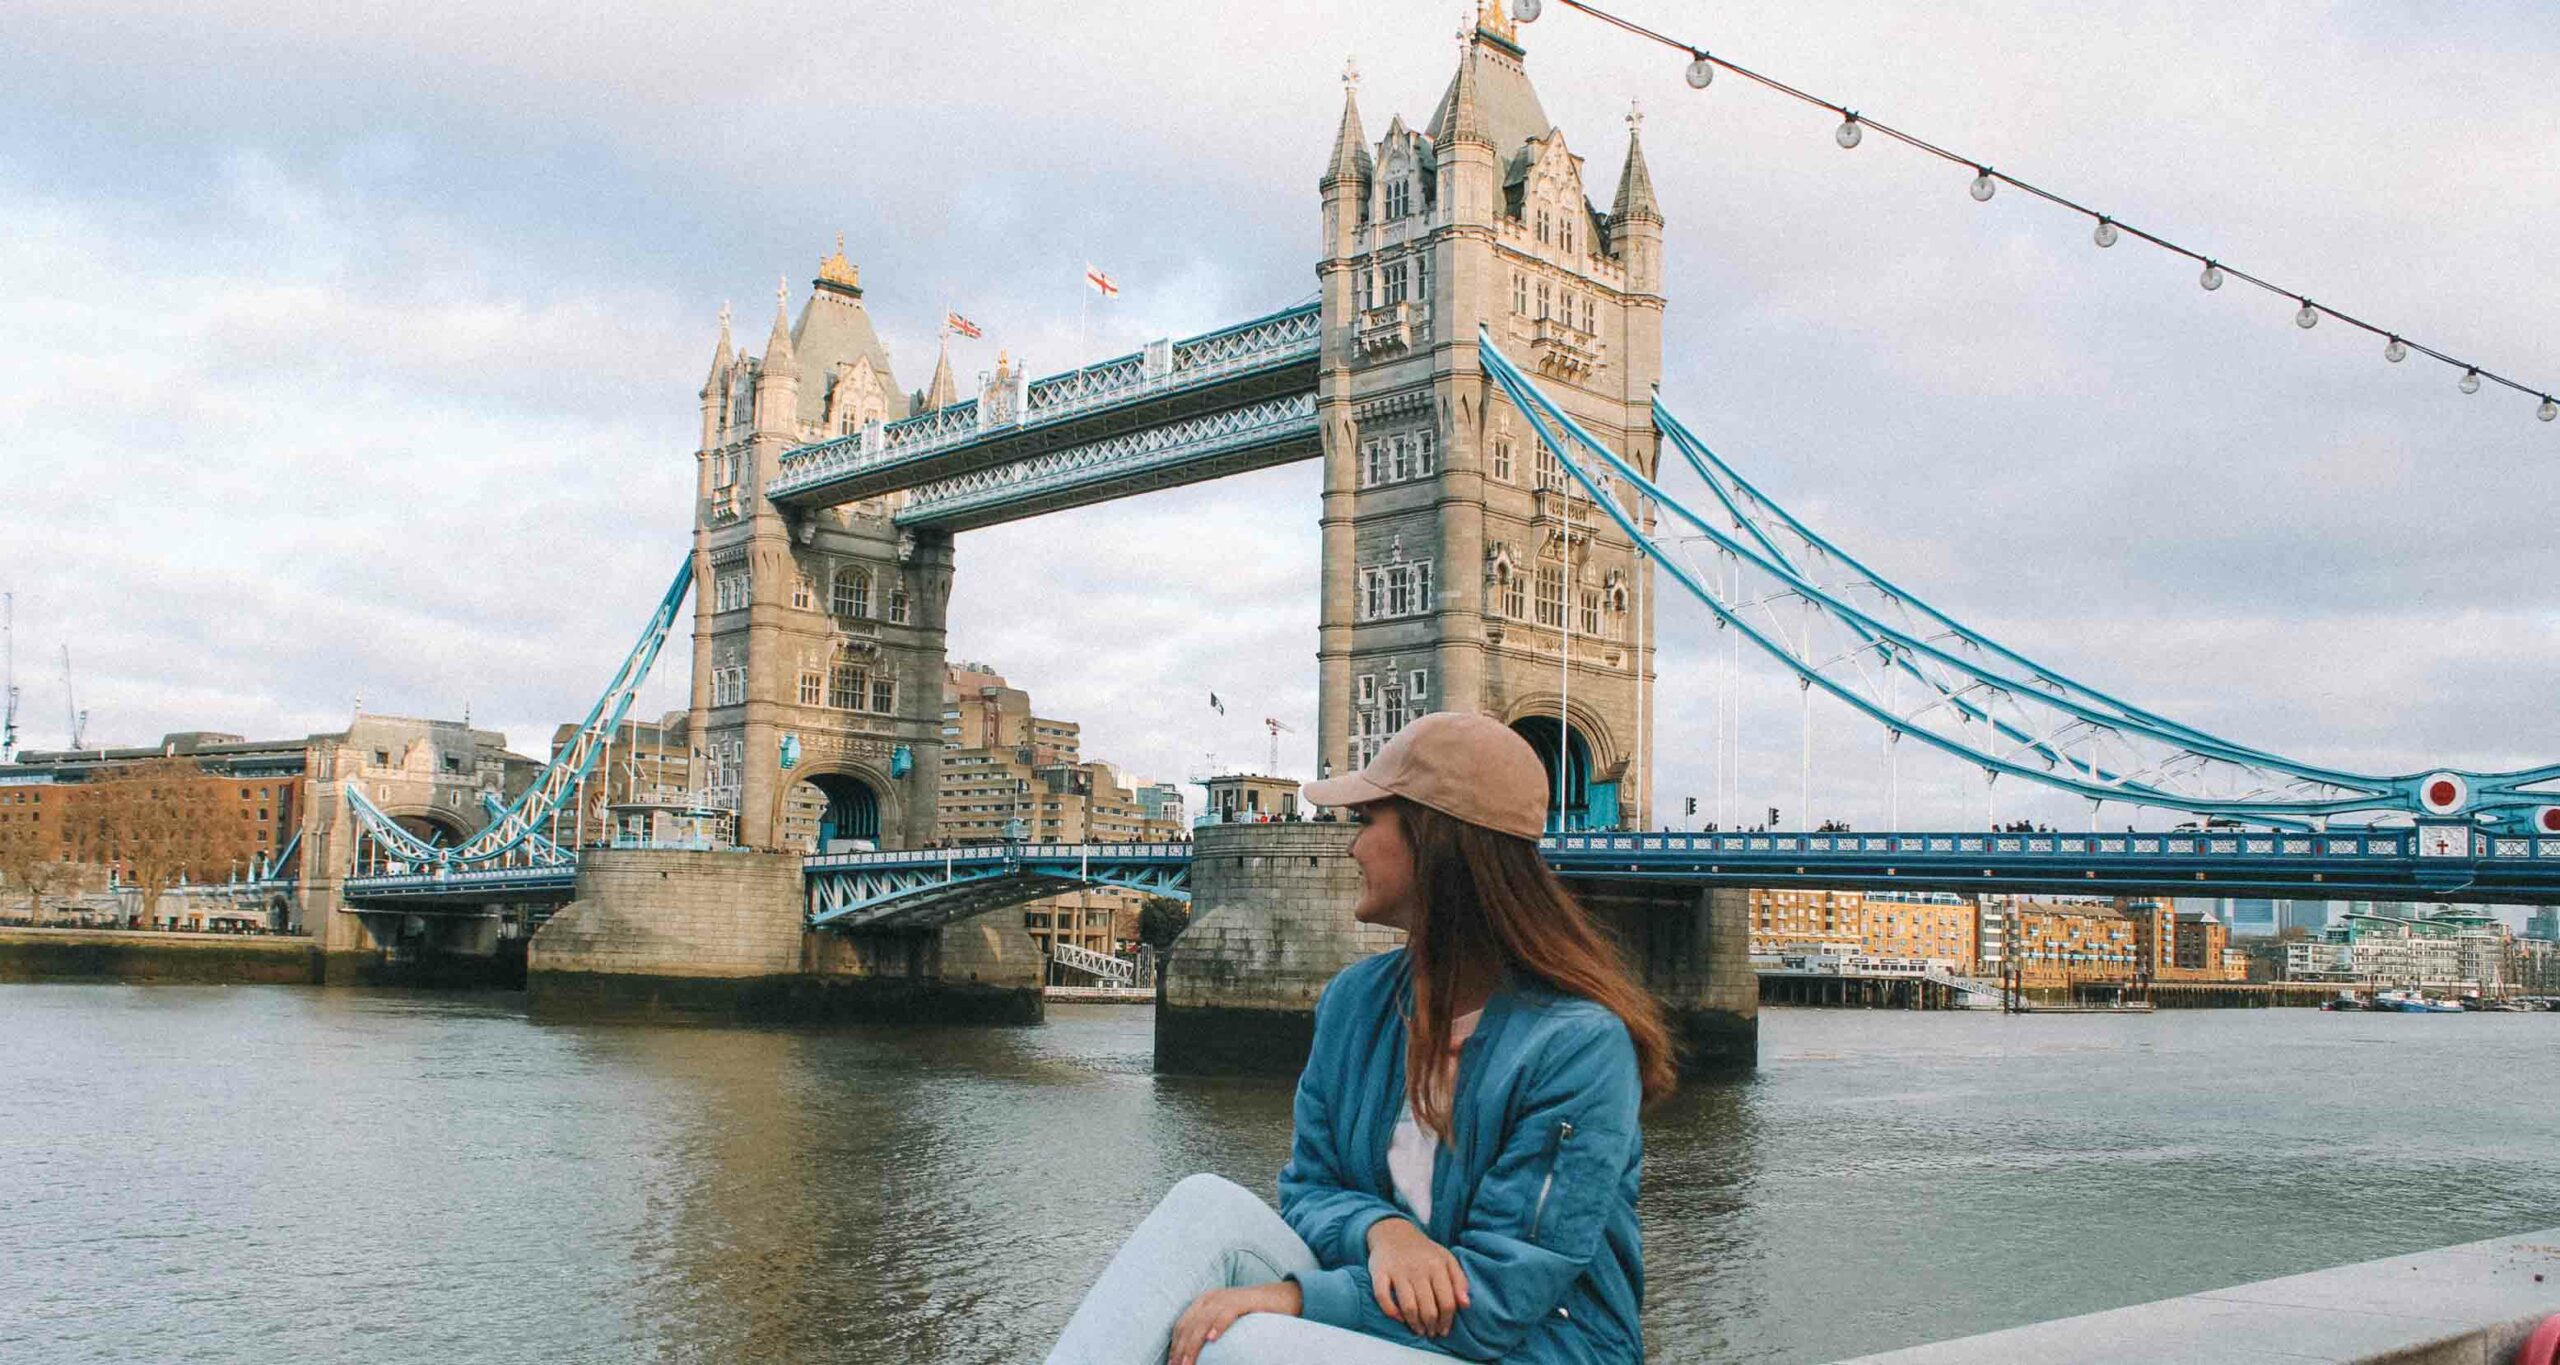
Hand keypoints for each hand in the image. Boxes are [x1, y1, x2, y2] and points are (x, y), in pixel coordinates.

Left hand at [1169, 1280, 1300, 1364]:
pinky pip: (1227, 1312)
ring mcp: (1227, 1297)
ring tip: (1188, 1362)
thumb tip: (1196, 1354)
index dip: (1175, 1345)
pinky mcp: (1244, 1300)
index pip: (1182, 1325)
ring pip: (1203, 1321)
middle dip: (1181, 1349)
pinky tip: (1212, 1340)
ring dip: (1193, 1344)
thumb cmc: (1255, 1316)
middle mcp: (1212, 1297)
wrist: (1286, 1297)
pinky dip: (1218, 1326)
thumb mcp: (1227, 1322)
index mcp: (1204, 1302)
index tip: (1172, 1364)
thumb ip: (1211, 1332)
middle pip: (1189, 1324)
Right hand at [1365, 1216, 1469, 1337]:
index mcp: (1437, 1266)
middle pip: (1428, 1308)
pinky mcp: (1379, 1272)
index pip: (1447, 1302)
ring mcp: (1398, 1271)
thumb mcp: (1446, 1259)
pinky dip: (1391, 1311)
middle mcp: (1418, 1269)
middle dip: (1431, 1325)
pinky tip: (1399, 1318)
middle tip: (1431, 1332)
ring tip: (1418, 1330)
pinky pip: (1383, 1297)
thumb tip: (1466, 1305)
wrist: (1393, 1232)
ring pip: (1408, 1306)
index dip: (1447, 1320)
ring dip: (1415, 1324)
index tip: (1445, 1329)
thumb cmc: (1423, 1251)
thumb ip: (1459, 1280)